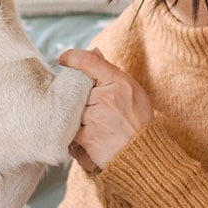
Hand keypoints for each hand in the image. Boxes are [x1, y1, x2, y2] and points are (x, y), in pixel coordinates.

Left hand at [60, 48, 153, 172]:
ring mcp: (93, 118)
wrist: (144, 156)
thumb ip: (109, 71)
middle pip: (74, 87)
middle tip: (89, 105)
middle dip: (75, 94)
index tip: (63, 59)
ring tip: (94, 124)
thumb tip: (93, 51)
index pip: (88, 61)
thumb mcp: (131, 89)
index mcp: (118, 82)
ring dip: (74, 114)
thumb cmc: (138, 121)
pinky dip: (74, 131)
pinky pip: (69, 128)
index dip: (72, 57)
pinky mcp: (85, 137)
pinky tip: (89, 136)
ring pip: (70, 108)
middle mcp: (105, 98)